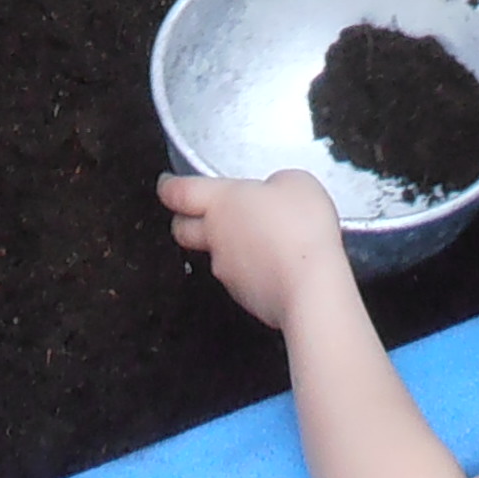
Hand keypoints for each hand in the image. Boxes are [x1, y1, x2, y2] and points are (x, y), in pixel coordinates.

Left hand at [159, 170, 349, 330]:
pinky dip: (250, 268)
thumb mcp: (297, 182)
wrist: (312, 288)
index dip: (168, 185)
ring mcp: (227, 269)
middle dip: (184, 220)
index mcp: (221, 201)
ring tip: (255, 237)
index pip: (178, 192)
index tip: (167, 183)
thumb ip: (275, 183)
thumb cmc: (301, 231)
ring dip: (225, 245)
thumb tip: (274, 192)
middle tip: (195, 212)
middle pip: (182, 229)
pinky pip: (239, 277)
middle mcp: (215, 236)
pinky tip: (275, 263)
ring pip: (213, 254)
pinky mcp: (244, 296)